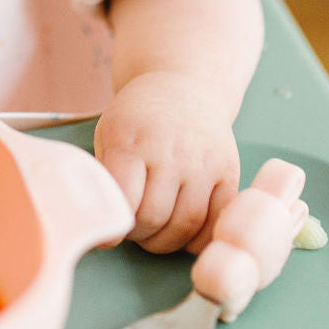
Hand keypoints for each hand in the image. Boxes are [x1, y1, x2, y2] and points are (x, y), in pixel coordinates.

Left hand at [93, 70, 240, 253]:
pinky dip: (200, 239)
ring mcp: (203, 162)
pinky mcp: (228, 171)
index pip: (123, 199)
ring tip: (154, 234)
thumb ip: (104, 175)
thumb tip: (99, 222)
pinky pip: (218, 220)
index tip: (107, 239)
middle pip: (154, 217)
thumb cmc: (138, 118)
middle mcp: (170, 151)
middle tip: (132, 231)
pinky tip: (184, 234)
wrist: (185, 86)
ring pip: (186, 224)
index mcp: (132, 140)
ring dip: (166, 242)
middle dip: (138, 235)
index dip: (113, 228)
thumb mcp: (108, 133)